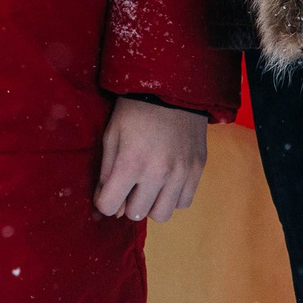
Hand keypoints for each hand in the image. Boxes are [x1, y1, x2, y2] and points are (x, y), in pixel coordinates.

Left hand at [94, 96, 207, 222]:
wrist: (173, 88)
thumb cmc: (135, 110)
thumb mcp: (112, 134)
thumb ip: (107, 172)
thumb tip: (109, 206)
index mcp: (131, 162)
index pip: (110, 206)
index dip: (104, 202)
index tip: (107, 192)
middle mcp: (158, 173)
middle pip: (136, 214)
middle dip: (128, 203)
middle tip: (130, 185)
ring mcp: (181, 173)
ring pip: (162, 215)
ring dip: (151, 204)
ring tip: (149, 185)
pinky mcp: (198, 169)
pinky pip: (183, 202)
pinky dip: (172, 197)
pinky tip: (167, 180)